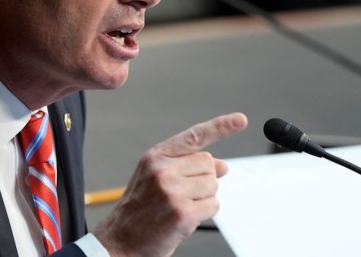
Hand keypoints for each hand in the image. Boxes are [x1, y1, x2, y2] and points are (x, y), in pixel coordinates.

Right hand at [93, 112, 247, 256]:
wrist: (120, 241)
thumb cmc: (140, 210)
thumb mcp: (158, 179)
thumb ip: (187, 167)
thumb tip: (223, 165)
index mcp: (155, 156)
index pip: (194, 136)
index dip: (221, 126)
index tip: (241, 120)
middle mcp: (162, 169)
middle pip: (209, 164)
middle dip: (203, 180)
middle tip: (182, 195)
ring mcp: (172, 191)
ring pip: (214, 185)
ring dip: (204, 198)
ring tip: (179, 207)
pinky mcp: (182, 212)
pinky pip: (213, 205)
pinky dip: (204, 213)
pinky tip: (184, 219)